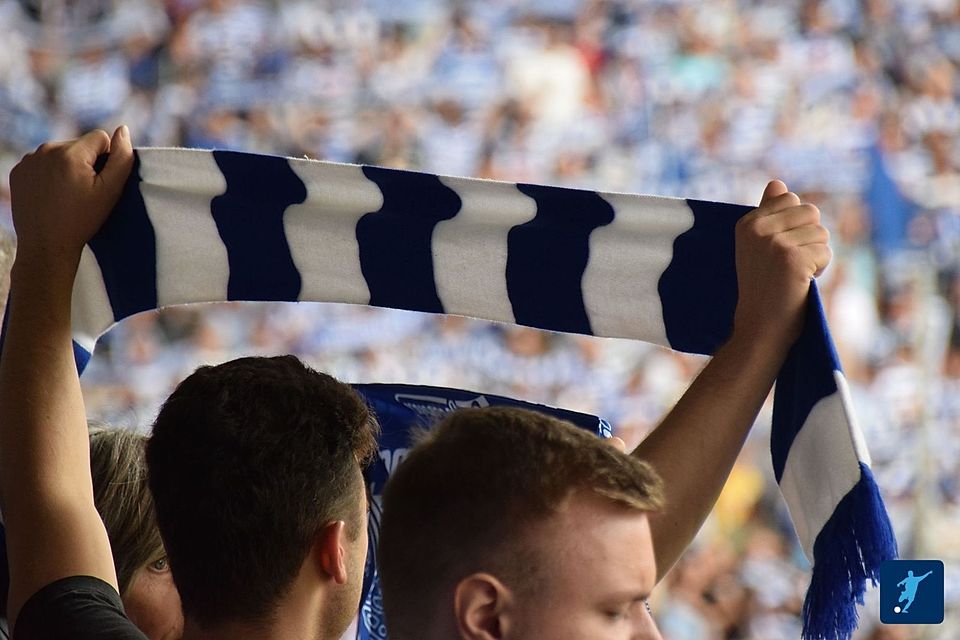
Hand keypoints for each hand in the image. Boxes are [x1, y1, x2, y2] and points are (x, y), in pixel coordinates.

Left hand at [9, 127, 132, 268]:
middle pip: (79, 145)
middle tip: (84, 192)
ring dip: (68, 167)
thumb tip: (124, 130)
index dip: (106, 159)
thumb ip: (122, 158)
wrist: (46, 246)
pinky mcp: (19, 171)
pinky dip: (50, 175)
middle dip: (86, 162)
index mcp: (70, 153)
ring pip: (60, 153)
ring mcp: (29, 160)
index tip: (99, 182)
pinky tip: (52, 196)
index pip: (100, 137)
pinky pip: (42, 163)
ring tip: (68, 195)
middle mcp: (46, 149)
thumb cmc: (82, 220)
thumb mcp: (110, 192)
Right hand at [732, 180, 830, 345]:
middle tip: (790, 264)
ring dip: (816, 255)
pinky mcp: (792, 258)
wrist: (758, 327)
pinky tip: (800, 283)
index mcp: (747, 222)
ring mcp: (774, 242)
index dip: (796, 226)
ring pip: (821, 233)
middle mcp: (757, 228)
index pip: (790, 199)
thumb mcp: (759, 246)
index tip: (779, 251)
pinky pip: (825, 252)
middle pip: (810, 212)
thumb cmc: (762, 288)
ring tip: (794, 275)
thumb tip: (777, 183)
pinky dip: (819, 270)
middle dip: (810, 238)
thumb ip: (768, 213)